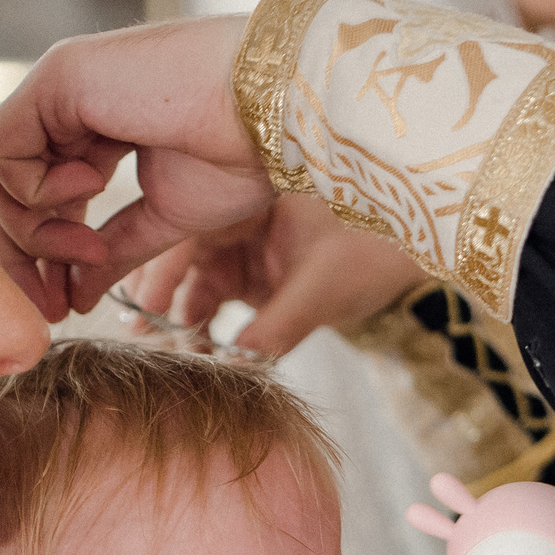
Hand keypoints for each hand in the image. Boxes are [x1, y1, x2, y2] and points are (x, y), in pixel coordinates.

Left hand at [0, 15, 271, 318]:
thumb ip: (115, 249)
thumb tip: (76, 296)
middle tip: (56, 302)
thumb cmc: (241, 153)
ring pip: (2, 173)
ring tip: (91, 244)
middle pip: (12, 189)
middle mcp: (74, 104)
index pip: (43, 198)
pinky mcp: (58, 75)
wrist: (272, 111)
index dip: (43, 258)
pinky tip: (91, 186)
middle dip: (28, 255)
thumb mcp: (167, 216)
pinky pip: (6, 147)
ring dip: (38, 227)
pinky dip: (35, 186)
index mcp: (102, 129)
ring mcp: (62, 87)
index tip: (60, 307)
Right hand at [122, 190, 423, 356]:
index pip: (183, 221)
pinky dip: (202, 332)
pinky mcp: (252, 280)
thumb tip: (235, 363)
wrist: (416, 256)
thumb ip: (279, 325)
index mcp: (246, 191)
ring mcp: (240, 250)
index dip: (156, 263)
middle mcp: (233, 216)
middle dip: (157, 298)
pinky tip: (191, 360)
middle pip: (175, 255)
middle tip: (137, 339)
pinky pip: (214, 307)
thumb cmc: (376, 250)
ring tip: (160, 356)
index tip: (141, 304)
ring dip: (175, 321)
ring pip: (191, 286)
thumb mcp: (325, 287)